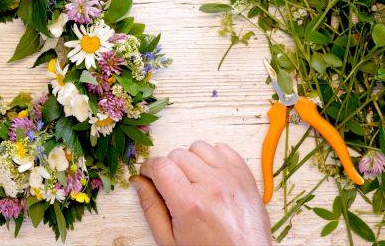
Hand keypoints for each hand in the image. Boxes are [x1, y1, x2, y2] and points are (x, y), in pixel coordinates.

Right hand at [132, 141, 270, 245]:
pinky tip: (209, 175)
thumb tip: (138, 182)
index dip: (148, 168)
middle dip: (168, 167)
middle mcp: (213, 186)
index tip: (148, 175)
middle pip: (177, 154)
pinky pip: (223, 148)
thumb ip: (150, 208)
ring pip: (199, 147)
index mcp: (191, 204)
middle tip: (171, 186)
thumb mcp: (169, 240)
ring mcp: (232, 178)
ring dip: (191, 160)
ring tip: (193, 181)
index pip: (160, 165)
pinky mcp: (245, 175)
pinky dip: (212, 157)